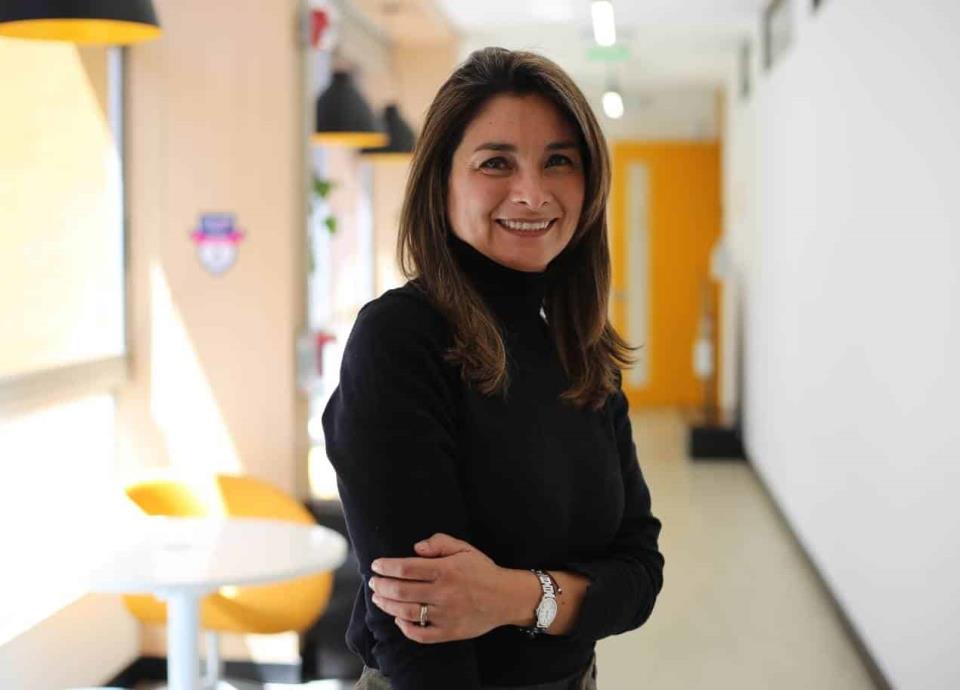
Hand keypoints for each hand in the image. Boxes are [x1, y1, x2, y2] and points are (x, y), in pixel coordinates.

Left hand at [368, 533, 508, 642]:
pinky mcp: (449, 632)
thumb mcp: (464, 548)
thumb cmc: (482, 570)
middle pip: (401, 591)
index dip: (386, 567)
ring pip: (406, 613)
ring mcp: (445, 615)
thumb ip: (439, 542)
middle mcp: (443, 593)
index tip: (376, 566)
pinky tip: (398, 619)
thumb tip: (415, 547)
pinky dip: (405, 628)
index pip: (406, 568)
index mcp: (446, 570)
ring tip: (378, 598)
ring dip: (387, 605)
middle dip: (381, 586)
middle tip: (373, 582)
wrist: (506, 597)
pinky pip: (421, 634)